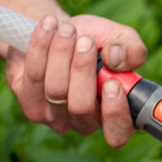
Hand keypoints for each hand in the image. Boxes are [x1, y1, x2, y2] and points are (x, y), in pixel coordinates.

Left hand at [5, 14, 147, 147]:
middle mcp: (85, 123)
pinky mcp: (29, 103)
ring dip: (60, 52)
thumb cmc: (96, 41)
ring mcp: (54, 118)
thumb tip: (115, 60)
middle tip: (85, 40)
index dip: (115, 114)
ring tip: (66, 28)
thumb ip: (132, 49)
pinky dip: (41, 47)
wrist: (59, 33)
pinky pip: (34, 76)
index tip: (112, 83)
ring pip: (56, 90)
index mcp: (113, 115)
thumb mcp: (122, 39)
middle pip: (81, 108)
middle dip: (82, 69)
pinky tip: (48, 27)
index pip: (117, 134)